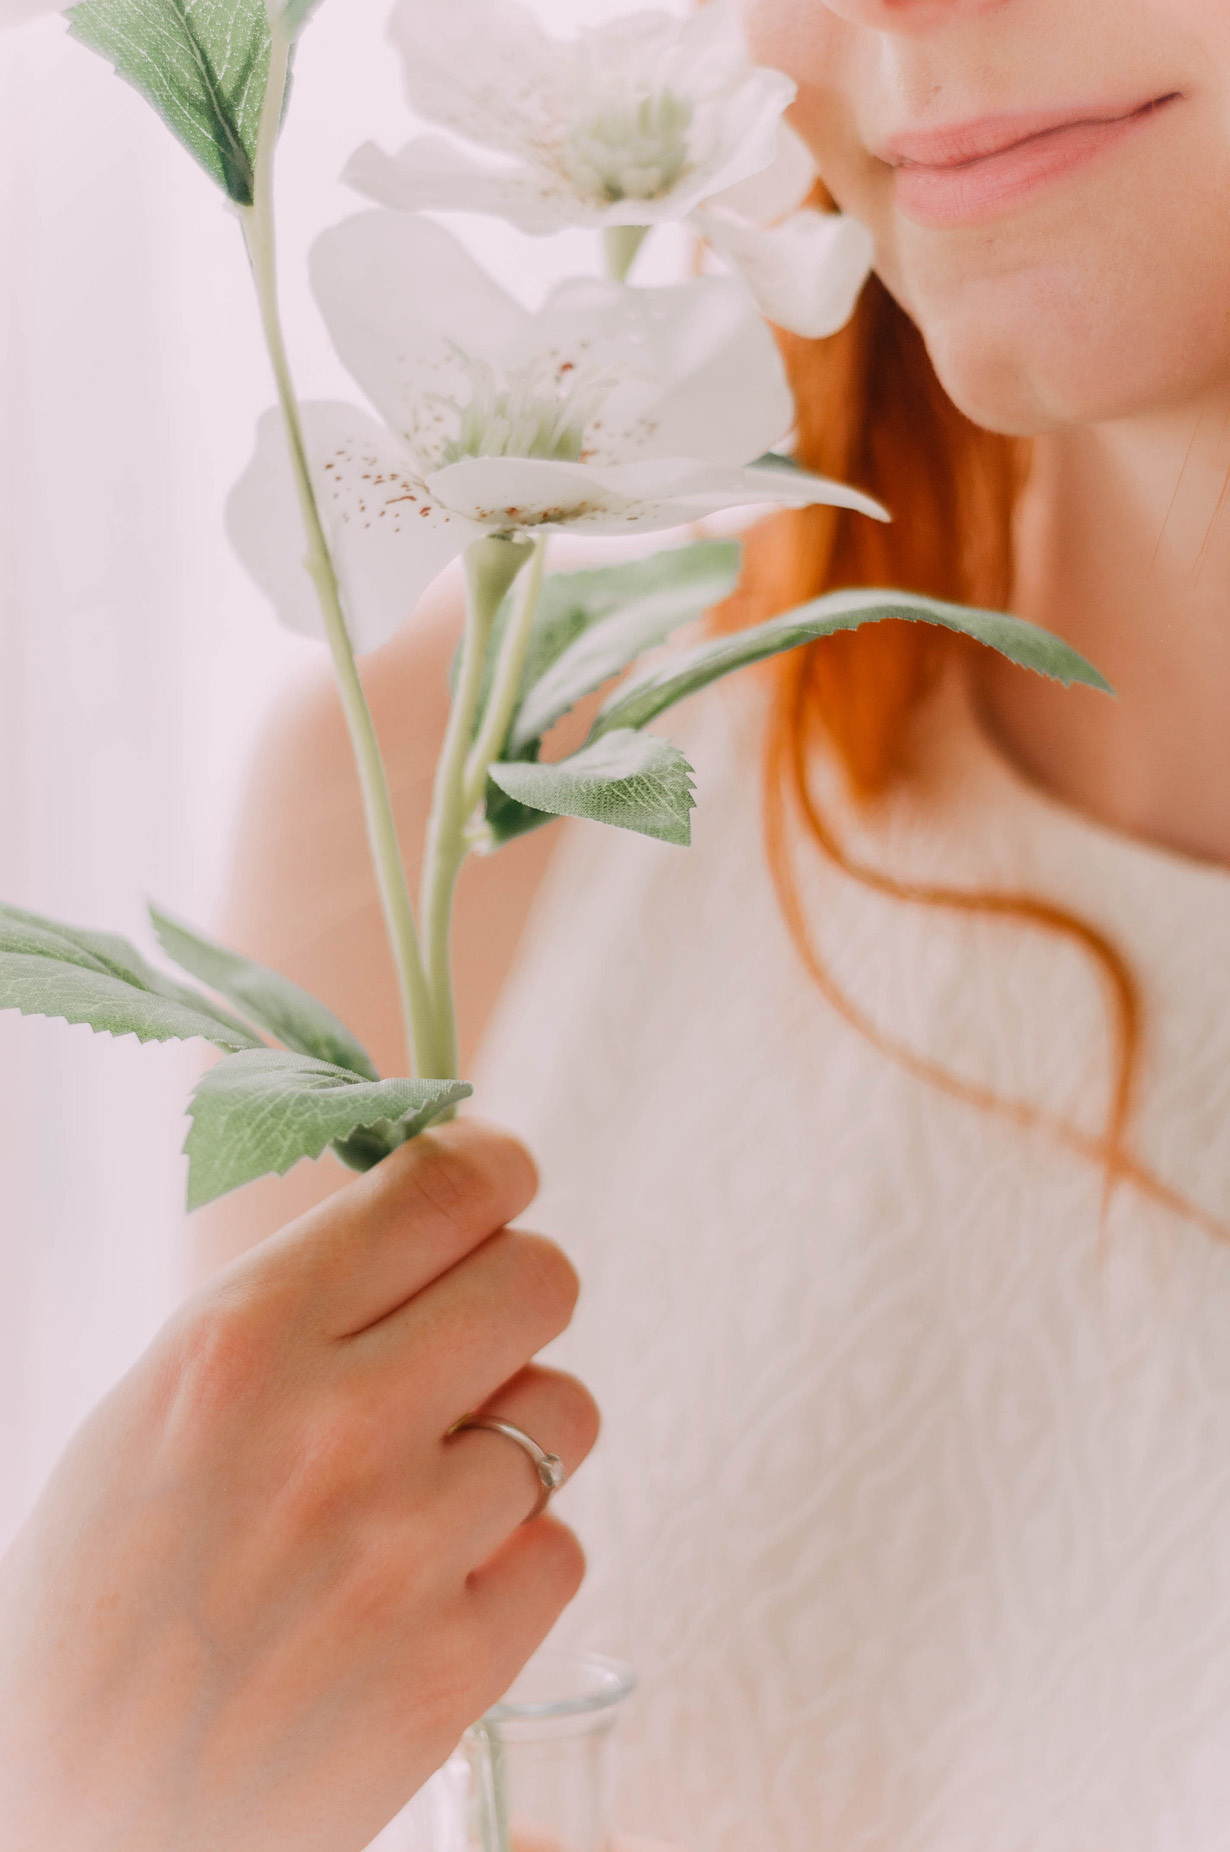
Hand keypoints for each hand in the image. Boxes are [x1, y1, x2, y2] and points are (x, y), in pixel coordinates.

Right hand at [0, 1120, 596, 1851]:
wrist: (75, 1809)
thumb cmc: (106, 1587)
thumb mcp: (163, 1398)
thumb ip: (305, 1298)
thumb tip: (446, 1206)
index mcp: (244, 1339)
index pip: (450, 1184)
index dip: (496, 1169)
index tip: (498, 1186)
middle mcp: (336, 1429)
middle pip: (541, 1279)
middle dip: (514, 1294)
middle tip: (470, 1335)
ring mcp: (404, 1552)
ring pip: (565, 1410)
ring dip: (516, 1432)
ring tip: (427, 1482)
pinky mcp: (454, 1668)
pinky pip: (561, 1544)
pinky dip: (511, 1557)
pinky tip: (429, 1582)